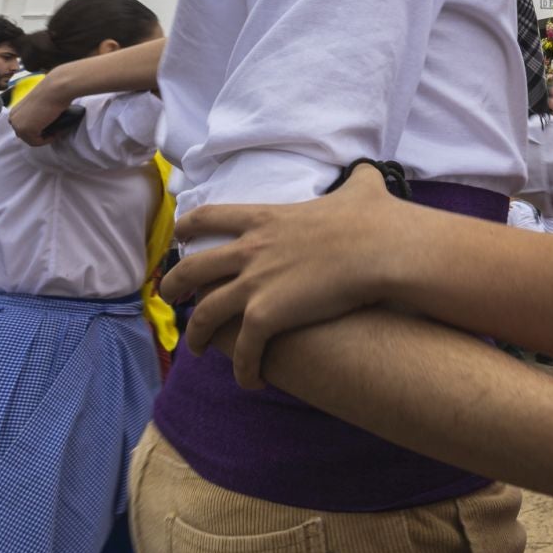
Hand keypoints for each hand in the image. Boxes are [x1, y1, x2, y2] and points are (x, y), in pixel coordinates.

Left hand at [7, 78, 72, 146]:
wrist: (55, 90)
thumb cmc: (50, 94)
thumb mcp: (37, 107)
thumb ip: (33, 116)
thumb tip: (40, 127)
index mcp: (14, 112)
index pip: (22, 129)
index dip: (36, 131)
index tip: (49, 129)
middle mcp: (13, 119)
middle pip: (25, 136)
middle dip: (39, 136)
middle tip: (53, 131)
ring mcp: (18, 125)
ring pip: (31, 141)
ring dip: (44, 139)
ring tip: (56, 132)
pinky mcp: (25, 130)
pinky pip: (37, 142)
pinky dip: (47, 140)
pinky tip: (55, 133)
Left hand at [163, 163, 405, 387]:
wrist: (382, 249)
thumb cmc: (375, 219)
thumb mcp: (360, 188)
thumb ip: (356, 179)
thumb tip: (368, 171)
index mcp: (266, 218)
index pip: (209, 217)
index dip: (188, 227)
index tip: (179, 236)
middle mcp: (250, 250)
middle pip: (192, 268)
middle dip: (174, 285)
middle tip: (170, 297)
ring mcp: (254, 284)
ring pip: (205, 314)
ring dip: (196, 334)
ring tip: (196, 348)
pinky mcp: (266, 316)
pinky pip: (242, 350)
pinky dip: (242, 369)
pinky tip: (250, 381)